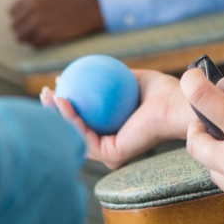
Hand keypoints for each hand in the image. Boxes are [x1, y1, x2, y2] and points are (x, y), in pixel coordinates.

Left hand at [8, 0, 104, 46]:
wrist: (89, 11)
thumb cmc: (69, 6)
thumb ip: (30, 6)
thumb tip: (14, 20)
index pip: (12, 12)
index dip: (21, 18)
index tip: (30, 21)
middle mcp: (33, 9)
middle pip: (14, 26)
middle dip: (24, 30)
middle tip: (37, 32)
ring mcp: (39, 22)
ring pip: (21, 37)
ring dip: (30, 39)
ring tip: (43, 36)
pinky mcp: (47, 35)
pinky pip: (34, 45)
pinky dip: (40, 44)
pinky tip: (51, 39)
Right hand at [42, 68, 188, 168]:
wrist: (176, 105)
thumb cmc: (162, 92)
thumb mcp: (133, 79)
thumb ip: (113, 77)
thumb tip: (90, 69)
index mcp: (115, 133)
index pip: (84, 119)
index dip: (66, 104)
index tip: (58, 84)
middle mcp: (110, 147)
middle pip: (73, 130)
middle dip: (52, 113)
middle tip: (47, 92)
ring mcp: (109, 154)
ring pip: (73, 134)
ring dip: (55, 115)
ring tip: (47, 94)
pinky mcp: (110, 155)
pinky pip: (83, 133)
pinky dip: (70, 117)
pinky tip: (62, 100)